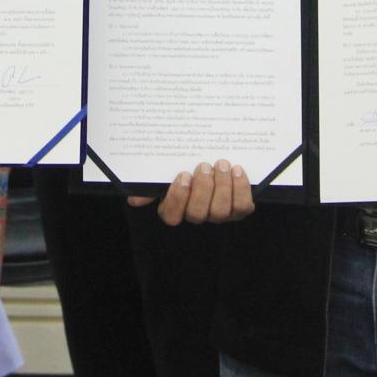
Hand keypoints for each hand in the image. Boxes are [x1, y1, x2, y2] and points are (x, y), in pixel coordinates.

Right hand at [127, 159, 254, 225]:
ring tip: (222, 164)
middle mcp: (198, 215)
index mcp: (176, 208)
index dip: (177, 198)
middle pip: (197, 214)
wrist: (218, 161)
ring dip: (222, 186)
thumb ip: (152, 184)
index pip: (171, 216)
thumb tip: (133, 199)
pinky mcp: (239, 209)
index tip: (183, 174)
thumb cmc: (189, 168)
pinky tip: (237, 170)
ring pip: (220, 211)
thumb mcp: (168, 172)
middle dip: (202, 189)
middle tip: (203, 165)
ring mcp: (219, 214)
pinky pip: (243, 207)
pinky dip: (240, 188)